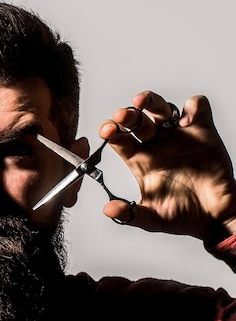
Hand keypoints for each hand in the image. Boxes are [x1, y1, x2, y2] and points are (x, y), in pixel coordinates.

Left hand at [99, 91, 235, 242]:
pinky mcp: (202, 132)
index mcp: (140, 161)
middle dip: (126, 115)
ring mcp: (178, 136)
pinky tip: (185, 122)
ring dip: (150, 100)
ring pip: (160, 108)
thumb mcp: (152, 220)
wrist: (214, 217)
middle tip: (121, 117)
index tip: (107, 132)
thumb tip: (108, 210)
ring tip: (142, 102)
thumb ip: (130, 214)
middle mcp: (156, 144)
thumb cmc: (183, 217)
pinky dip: (192, 107)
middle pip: (136, 120)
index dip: (111, 132)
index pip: (119, 139)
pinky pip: (196, 107)